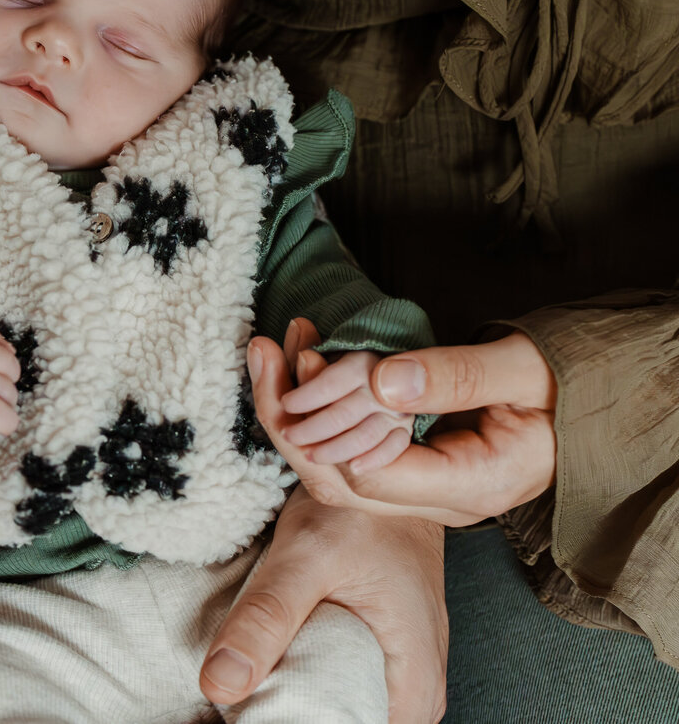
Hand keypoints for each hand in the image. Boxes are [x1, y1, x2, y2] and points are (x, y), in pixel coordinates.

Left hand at [201, 326, 446, 721]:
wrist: (386, 473)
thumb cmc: (362, 512)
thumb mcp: (306, 556)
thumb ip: (265, 619)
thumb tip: (218, 685)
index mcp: (414, 685)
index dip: (293, 723)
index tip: (243, 714)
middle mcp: (417, 690)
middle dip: (289, 713)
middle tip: (235, 691)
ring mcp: (402, 672)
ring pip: (340, 707)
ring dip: (293, 694)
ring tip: (248, 673)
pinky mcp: (381, 653)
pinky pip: (340, 683)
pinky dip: (302, 674)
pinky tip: (266, 660)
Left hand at [262, 319, 556, 525]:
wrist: (582, 408)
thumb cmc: (564, 386)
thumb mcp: (521, 371)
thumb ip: (457, 376)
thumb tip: (382, 380)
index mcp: (472, 486)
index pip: (373, 475)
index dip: (329, 422)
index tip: (303, 362)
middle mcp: (438, 499)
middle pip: (339, 479)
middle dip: (289, 419)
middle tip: (264, 351)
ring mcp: (420, 489)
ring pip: (335, 467)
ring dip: (295, 409)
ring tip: (272, 347)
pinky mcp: (407, 468)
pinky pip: (349, 448)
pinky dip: (318, 408)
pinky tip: (302, 359)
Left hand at [280, 350, 413, 471]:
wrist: (393, 377)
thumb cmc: (346, 369)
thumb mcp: (329, 362)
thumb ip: (313, 364)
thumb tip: (303, 356)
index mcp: (362, 361)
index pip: (332, 381)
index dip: (306, 395)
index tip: (286, 404)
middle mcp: (383, 386)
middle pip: (345, 412)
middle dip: (312, 427)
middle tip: (289, 435)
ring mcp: (398, 410)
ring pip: (366, 434)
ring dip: (335, 448)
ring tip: (311, 455)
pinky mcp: (405, 429)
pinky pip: (394, 447)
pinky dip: (374, 458)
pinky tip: (354, 467)